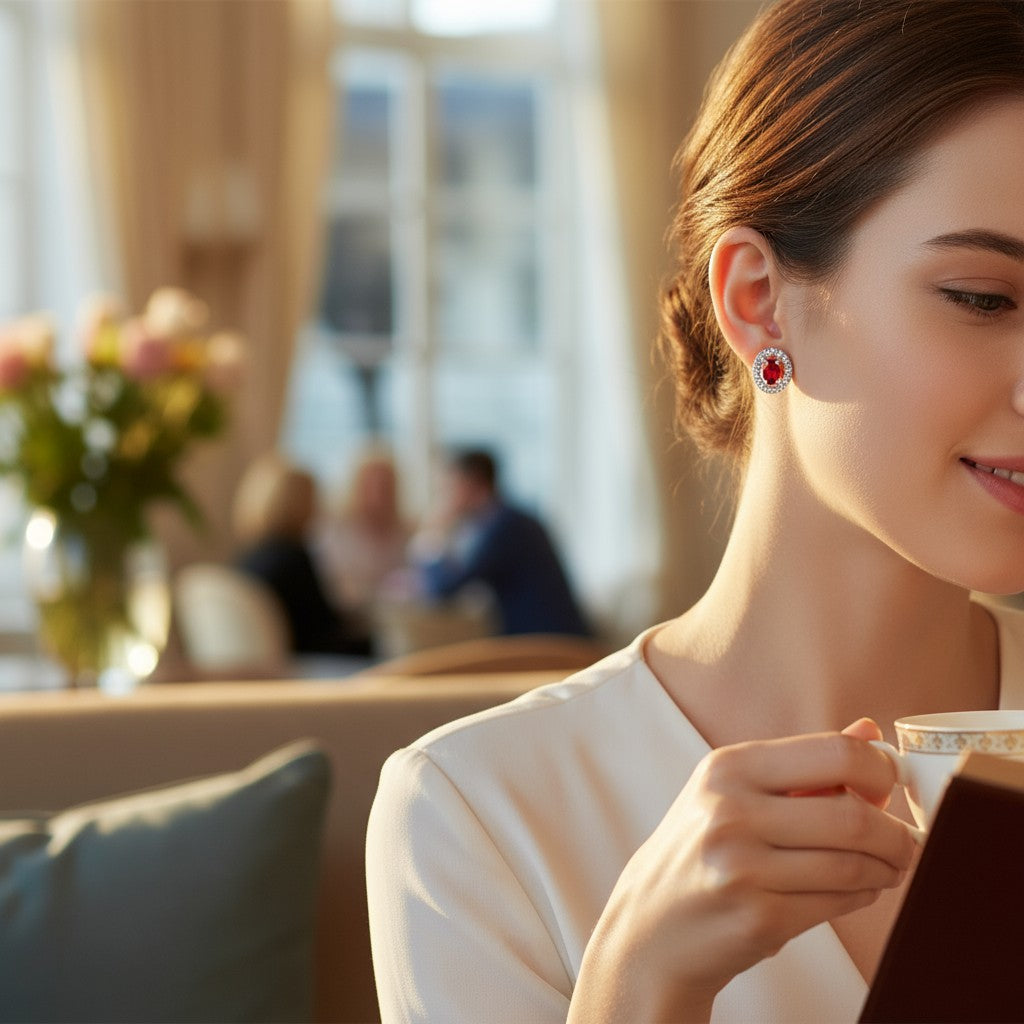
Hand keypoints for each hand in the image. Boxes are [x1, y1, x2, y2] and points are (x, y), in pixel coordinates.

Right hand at [570, 723, 914, 1021]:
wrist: (651, 924)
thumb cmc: (700, 849)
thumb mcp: (734, 791)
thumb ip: (803, 763)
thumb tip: (870, 731)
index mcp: (729, 768)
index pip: (833, 753)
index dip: (880, 770)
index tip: (891, 784)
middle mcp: (731, 811)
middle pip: (853, 815)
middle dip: (896, 834)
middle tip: (906, 841)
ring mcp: (743, 867)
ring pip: (852, 865)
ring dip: (885, 868)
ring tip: (887, 866)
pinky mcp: (758, 917)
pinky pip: (838, 902)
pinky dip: (863, 895)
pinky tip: (859, 888)